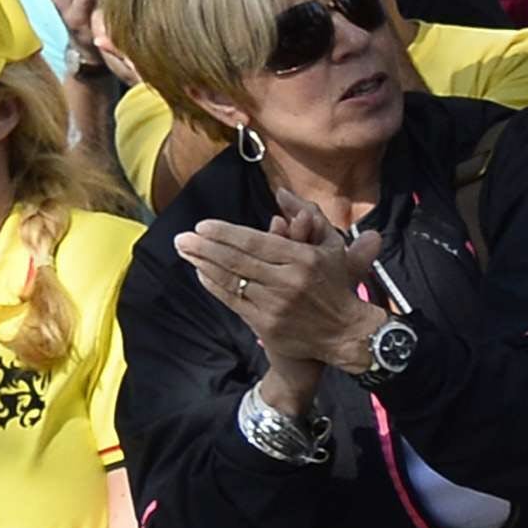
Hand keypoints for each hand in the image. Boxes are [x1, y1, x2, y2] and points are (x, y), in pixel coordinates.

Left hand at [180, 200, 395, 377]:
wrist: (345, 334)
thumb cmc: (337, 285)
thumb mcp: (332, 246)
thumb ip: (308, 215)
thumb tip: (281, 193)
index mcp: (304, 259)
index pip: (256, 242)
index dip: (225, 233)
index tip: (203, 226)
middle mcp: (288, 281)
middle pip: (237, 260)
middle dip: (205, 248)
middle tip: (182, 237)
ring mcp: (275, 305)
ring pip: (232, 280)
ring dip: (203, 265)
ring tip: (185, 251)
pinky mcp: (266, 325)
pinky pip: (233, 301)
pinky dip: (215, 286)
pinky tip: (202, 274)